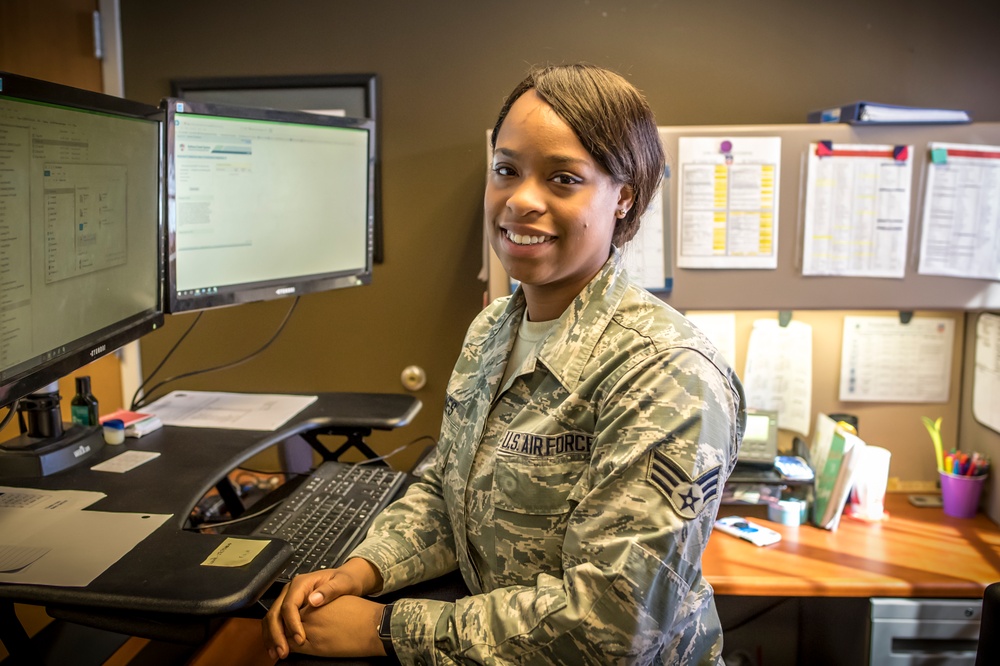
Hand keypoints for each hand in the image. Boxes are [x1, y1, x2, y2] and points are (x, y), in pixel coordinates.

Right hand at [262, 558, 382, 659]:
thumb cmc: (346, 581)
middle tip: (283, 652)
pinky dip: (274, 635)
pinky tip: (277, 648)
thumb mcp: (343, 583)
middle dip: (277, 634)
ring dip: (272, 637)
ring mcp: (288, 598)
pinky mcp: (289, 607)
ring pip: (272, 618)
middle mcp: (290, 590)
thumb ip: (330, 590)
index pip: (289, 605)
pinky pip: (277, 621)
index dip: (292, 624)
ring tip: (277, 654)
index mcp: (301, 584)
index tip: (300, 640)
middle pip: (276, 613)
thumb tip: (313, 600)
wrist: (347, 579)